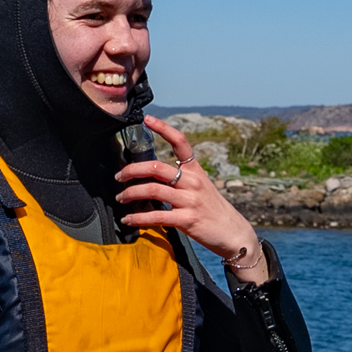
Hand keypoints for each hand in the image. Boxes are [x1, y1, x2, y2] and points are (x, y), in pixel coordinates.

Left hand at [116, 116, 268, 285]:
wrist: (233, 233)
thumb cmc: (212, 210)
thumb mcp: (200, 188)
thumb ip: (179, 180)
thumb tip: (151, 177)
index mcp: (195, 170)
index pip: (180, 142)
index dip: (163, 128)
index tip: (147, 119)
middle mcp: (192, 182)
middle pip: (156, 167)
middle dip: (131, 170)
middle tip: (119, 176)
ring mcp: (190, 200)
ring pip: (152, 190)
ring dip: (131, 193)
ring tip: (121, 198)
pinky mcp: (187, 220)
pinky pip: (157, 216)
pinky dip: (138, 218)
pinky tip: (128, 219)